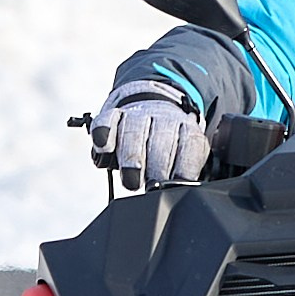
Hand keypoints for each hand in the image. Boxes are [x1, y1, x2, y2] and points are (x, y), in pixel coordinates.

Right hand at [91, 86, 209, 186]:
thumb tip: (184, 189)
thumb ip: (186, 171)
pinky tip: (105, 148)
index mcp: (187, 130)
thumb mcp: (186, 155)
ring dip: (132, 156)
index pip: (190, 145)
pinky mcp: (113, 115)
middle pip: (162, 140)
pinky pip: (107, 121)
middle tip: (154, 185)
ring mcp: (137, 115)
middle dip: (158, 165)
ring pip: (134, 132)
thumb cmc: (169, 143)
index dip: (184, 166)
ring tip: (132, 180)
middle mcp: (163, 119)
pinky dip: (104, 134)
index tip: (178, 183)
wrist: (151, 106)